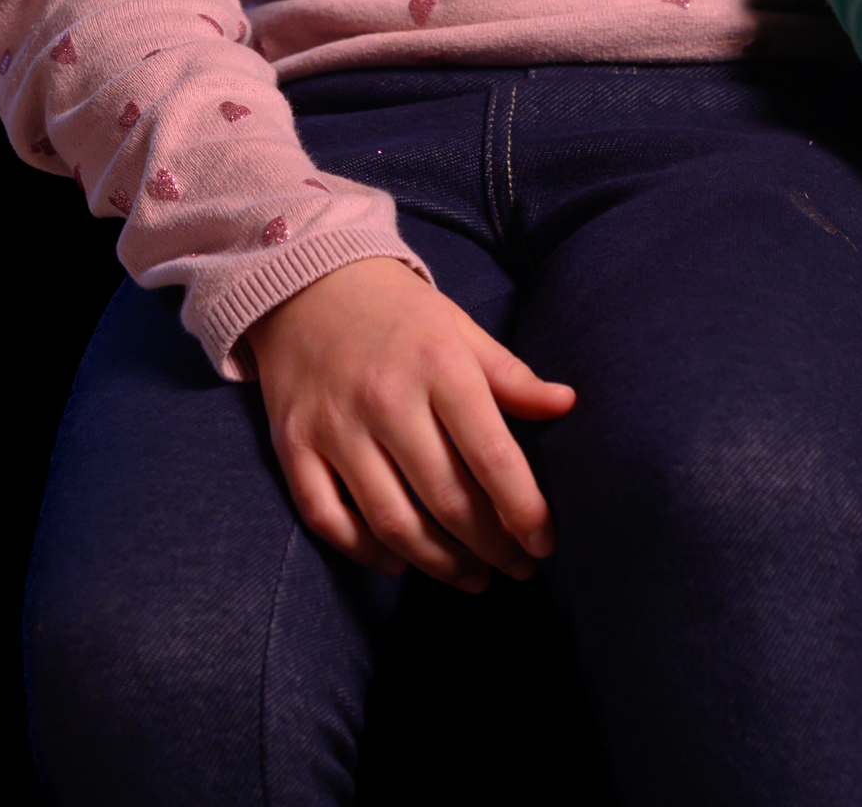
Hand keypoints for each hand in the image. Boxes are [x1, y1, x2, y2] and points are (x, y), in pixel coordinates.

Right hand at [246, 257, 577, 591]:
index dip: (524, 509)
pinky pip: (329, 520)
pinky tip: (402, 562)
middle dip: (490, 545)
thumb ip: (510, 375)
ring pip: (391, 521)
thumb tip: (567, 405)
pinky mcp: (293, 447)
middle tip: (517, 570)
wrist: (305, 282)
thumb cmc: (398, 312)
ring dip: (438, 562)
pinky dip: (367, 552)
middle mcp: (386, 400)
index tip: (545, 544)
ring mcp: (334, 428)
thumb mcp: (460, 329)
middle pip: (445, 498)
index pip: (492, 455)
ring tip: (473, 578)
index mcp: (439, 366)